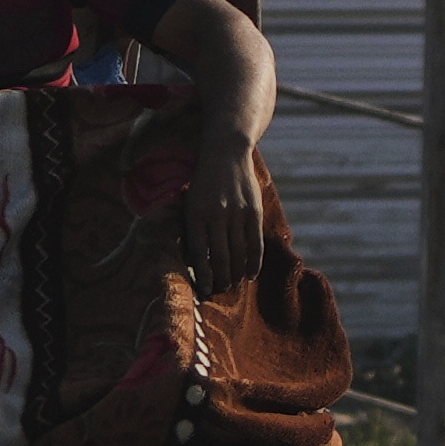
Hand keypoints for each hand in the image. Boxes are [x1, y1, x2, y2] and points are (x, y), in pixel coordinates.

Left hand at [183, 130, 266, 291]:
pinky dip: (253, 261)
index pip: (198, 254)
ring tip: (233, 285)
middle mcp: (215, 216)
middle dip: (220, 279)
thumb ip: (192, 230)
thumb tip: (193, 263)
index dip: (202, 276)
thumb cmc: (203, 184)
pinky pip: (255, 243)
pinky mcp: (253, 212)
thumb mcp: (190, 203)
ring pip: (238, 253)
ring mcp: (236, 214)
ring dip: (235, 273)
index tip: (204, 291)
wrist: (225, 154)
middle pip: (219, 257)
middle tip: (220, 291)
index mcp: (195, 216)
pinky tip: (250, 274)